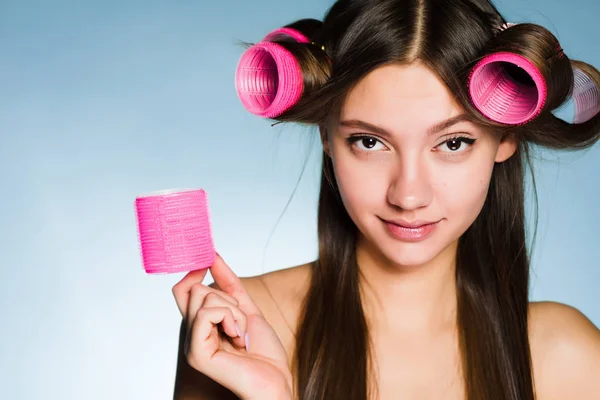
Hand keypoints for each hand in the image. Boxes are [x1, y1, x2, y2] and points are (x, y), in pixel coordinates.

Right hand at [172, 254, 293, 399]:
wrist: (276, 379)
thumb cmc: (264, 351)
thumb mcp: (246, 307)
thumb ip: (229, 283)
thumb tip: (212, 256)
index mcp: (200, 325)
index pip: (183, 289)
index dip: (195, 271)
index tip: (210, 259)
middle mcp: (192, 334)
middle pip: (194, 288)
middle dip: (226, 297)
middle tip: (240, 322)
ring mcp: (192, 344)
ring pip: (202, 295)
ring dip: (233, 309)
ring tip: (241, 333)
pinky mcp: (196, 353)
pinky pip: (205, 313)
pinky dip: (229, 318)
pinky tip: (238, 337)